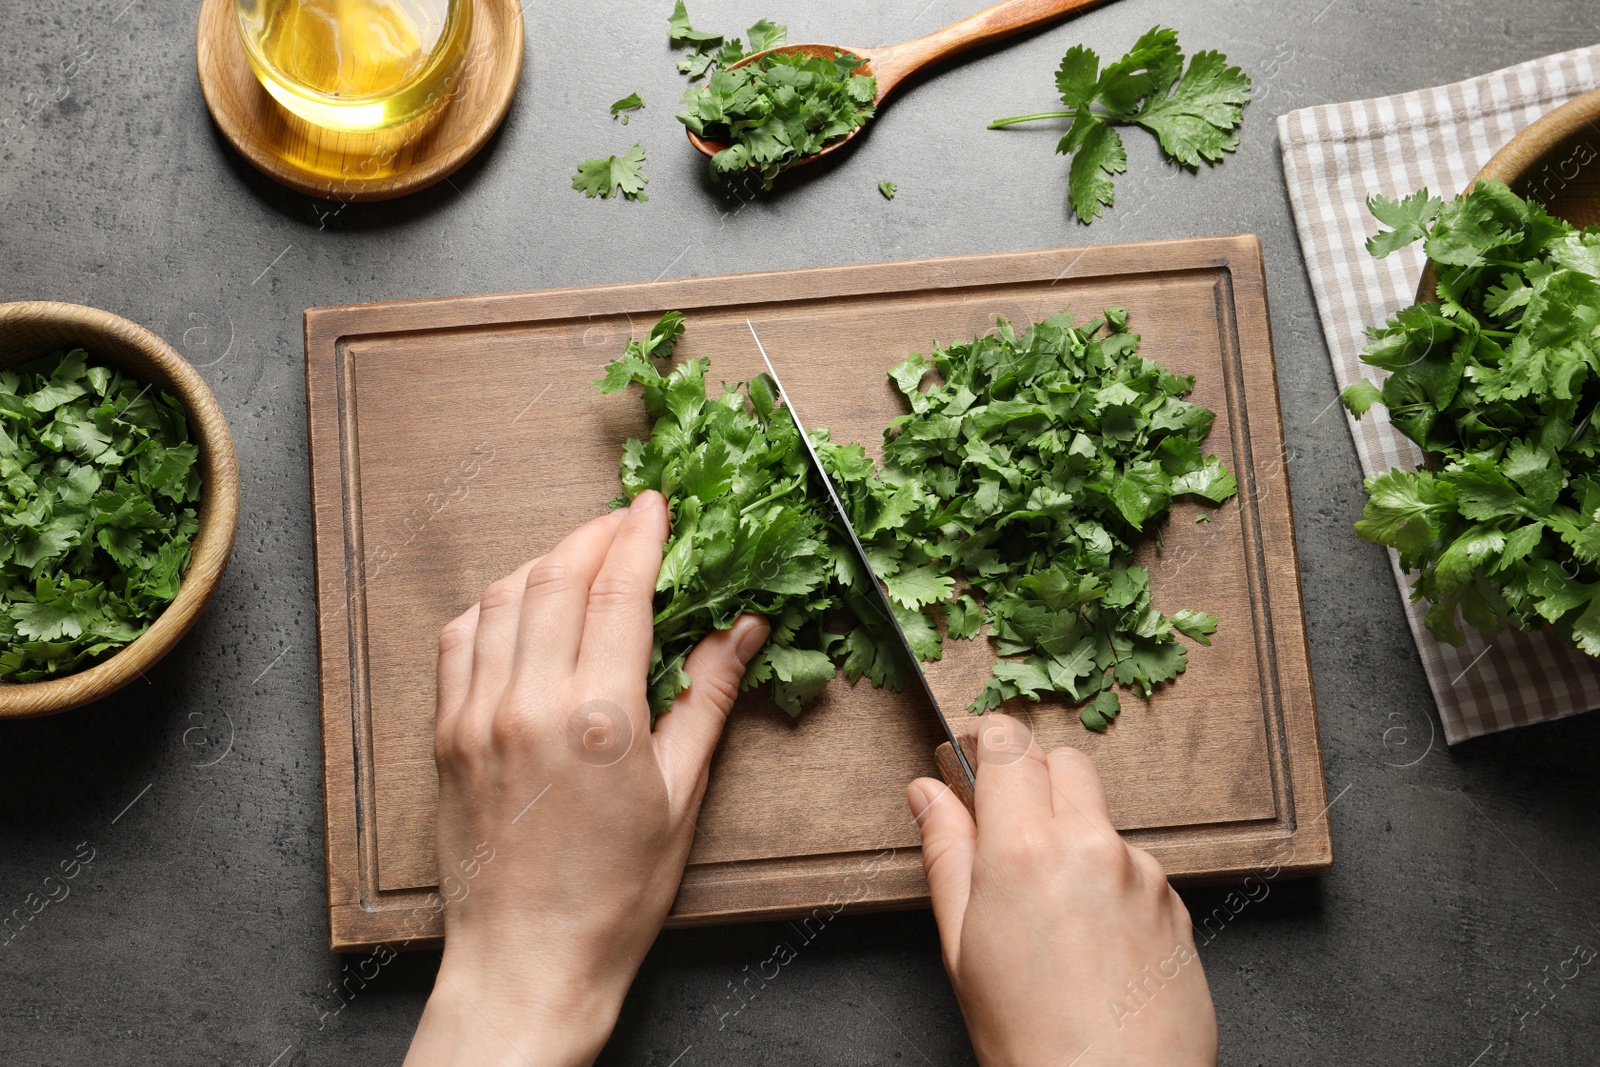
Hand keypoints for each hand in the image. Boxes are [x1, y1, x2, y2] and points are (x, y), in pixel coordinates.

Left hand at [404, 491, 769, 1066]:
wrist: (528, 960)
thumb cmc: (613, 895)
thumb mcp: (682, 795)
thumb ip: (706, 698)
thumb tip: (741, 629)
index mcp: (600, 717)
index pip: (618, 588)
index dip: (640, 533)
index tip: (656, 505)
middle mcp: (530, 703)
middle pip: (557, 574)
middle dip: (594, 533)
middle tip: (624, 523)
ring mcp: (478, 715)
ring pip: (502, 595)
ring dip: (543, 560)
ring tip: (577, 557)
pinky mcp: (446, 734)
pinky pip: (459, 638)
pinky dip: (491, 604)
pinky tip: (518, 606)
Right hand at [907, 717, 1217, 1066]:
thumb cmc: (1031, 1041)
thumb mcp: (961, 946)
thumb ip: (945, 854)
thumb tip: (928, 794)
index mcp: (1024, 849)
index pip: (1010, 745)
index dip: (989, 740)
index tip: (976, 751)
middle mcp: (1091, 845)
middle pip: (1064, 762)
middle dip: (1034, 776)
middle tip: (1007, 826)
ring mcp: (1141, 871)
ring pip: (1102, 814)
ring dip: (1075, 831)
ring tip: (1051, 906)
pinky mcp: (1175, 901)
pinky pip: (1135, 863)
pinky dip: (1110, 877)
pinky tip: (1092, 935)